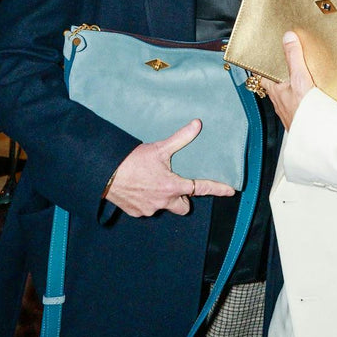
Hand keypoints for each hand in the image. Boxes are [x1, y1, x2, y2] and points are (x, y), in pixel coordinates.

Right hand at [104, 119, 234, 216]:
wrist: (105, 174)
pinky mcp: (138, 212)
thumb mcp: (159, 148)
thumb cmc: (133, 161)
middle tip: (176, 184)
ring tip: (153, 182)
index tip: (230, 191)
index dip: (217, 189)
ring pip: (165, 206)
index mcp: (173, 186)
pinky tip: (140, 188)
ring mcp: (150, 209)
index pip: (201, 189)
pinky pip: (149, 208)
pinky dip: (148, 200)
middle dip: (183, 198)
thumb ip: (180, 138)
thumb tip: (197, 124)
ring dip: (164, 197)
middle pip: (184, 206)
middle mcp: (164, 201)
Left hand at [262, 32, 313, 129]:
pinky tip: (314, 91)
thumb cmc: (306, 113)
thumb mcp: (300, 79)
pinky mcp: (302, 115)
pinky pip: (299, 100)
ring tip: (302, 71)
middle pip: (276, 82)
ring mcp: (290, 109)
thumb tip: (288, 37)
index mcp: (275, 90)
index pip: (262, 74)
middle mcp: (280, 100)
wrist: (320, 138)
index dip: (262, 64)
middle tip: (287, 58)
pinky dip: (304, 93)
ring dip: (293, 83)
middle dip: (281, 71)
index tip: (263, 53)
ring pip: (287, 92)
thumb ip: (294, 58)